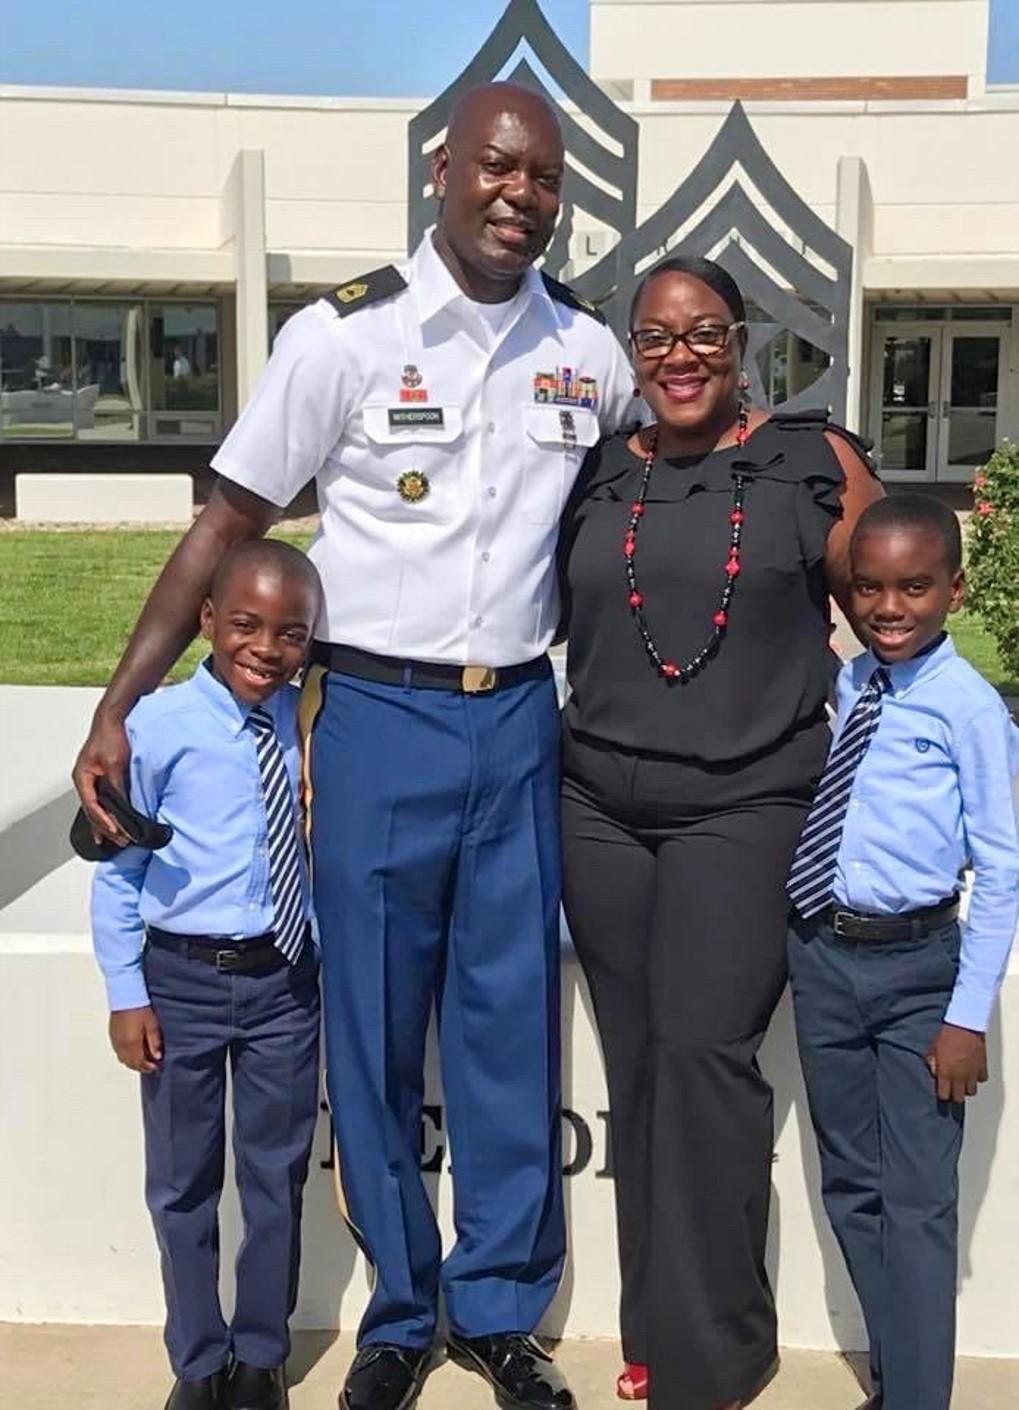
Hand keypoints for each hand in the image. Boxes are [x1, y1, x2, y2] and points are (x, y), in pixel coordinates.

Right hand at [73, 708, 130, 845]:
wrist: (116, 717)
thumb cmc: (112, 735)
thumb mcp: (115, 764)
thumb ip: (117, 786)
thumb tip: (123, 807)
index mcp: (83, 778)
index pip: (92, 807)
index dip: (105, 822)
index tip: (118, 833)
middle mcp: (85, 780)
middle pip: (93, 810)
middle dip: (106, 827)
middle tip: (121, 841)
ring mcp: (93, 778)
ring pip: (98, 806)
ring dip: (108, 822)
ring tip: (117, 838)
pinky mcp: (104, 775)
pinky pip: (106, 798)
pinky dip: (112, 810)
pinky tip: (117, 819)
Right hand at [109, 1007, 162, 1072]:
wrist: (125, 998)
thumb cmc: (140, 1010)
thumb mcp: (152, 1025)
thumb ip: (154, 1042)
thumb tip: (157, 1056)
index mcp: (132, 1044)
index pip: (140, 1062)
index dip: (148, 1067)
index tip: (155, 1067)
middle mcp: (122, 1046)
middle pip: (130, 1063)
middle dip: (140, 1067)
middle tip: (150, 1067)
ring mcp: (115, 1042)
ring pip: (123, 1059)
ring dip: (132, 1063)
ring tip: (142, 1061)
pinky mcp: (112, 1037)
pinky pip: (118, 1053)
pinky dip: (125, 1057)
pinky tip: (132, 1053)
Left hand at [926, 1023, 987, 1102]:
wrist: (964, 1025)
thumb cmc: (947, 1034)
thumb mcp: (933, 1048)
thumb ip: (932, 1062)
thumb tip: (933, 1071)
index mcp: (946, 1073)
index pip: (944, 1095)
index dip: (942, 1095)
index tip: (941, 1092)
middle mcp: (960, 1077)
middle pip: (959, 1098)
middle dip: (954, 1096)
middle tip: (952, 1091)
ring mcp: (972, 1073)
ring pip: (971, 1091)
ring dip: (966, 1088)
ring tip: (962, 1082)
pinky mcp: (982, 1067)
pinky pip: (981, 1079)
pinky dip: (977, 1077)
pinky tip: (972, 1072)